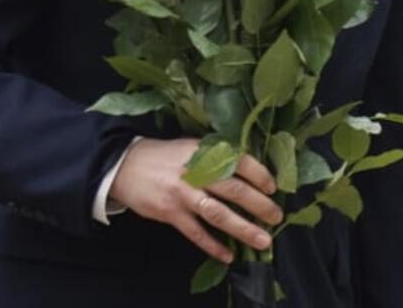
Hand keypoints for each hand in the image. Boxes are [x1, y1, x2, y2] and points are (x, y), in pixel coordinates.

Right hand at [109, 138, 282, 262]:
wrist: (126, 165)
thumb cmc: (168, 156)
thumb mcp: (194, 147)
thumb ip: (218, 157)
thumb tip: (252, 172)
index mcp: (205, 152)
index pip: (240, 162)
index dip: (260, 175)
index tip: (273, 188)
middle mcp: (196, 173)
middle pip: (234, 191)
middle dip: (260, 206)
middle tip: (277, 217)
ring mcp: (183, 195)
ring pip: (218, 215)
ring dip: (243, 229)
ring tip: (263, 240)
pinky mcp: (170, 213)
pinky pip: (196, 233)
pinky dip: (213, 246)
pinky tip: (228, 255)